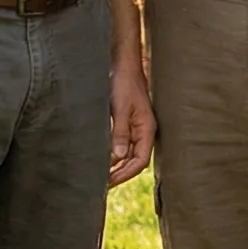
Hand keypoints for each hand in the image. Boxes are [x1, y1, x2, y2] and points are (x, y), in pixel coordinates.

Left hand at [108, 57, 156, 185]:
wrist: (122, 64)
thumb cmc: (123, 82)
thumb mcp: (119, 108)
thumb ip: (120, 132)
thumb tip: (118, 157)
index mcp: (147, 129)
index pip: (141, 161)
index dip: (126, 173)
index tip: (109, 181)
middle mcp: (144, 131)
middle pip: (135, 161)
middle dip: (120, 174)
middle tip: (102, 184)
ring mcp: (136, 128)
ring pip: (129, 154)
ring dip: (116, 165)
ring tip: (100, 175)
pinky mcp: (127, 123)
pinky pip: (123, 144)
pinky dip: (113, 154)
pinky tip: (102, 158)